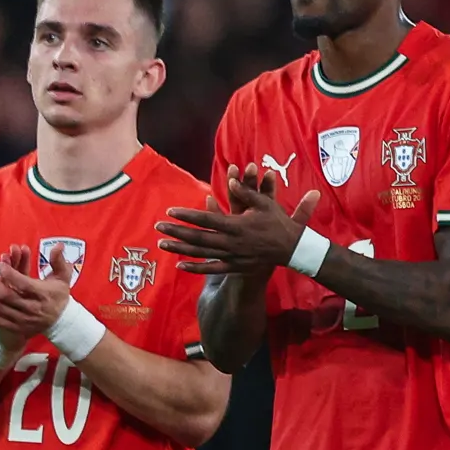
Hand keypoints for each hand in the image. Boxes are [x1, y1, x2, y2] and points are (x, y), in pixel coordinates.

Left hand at [0, 246, 67, 350]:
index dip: (8, 273)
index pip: (23, 284)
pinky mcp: (15, 327)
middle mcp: (32, 308)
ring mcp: (22, 319)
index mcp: (44, 295)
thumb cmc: (58, 295)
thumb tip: (57, 245)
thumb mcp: (63, 277)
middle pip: (5, 295)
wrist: (60, 322)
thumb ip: (58, 261)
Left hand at [161, 167, 319, 276]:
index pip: (206, 220)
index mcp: (237, 225)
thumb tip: (229, 180)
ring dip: (181, 249)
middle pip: (198, 237)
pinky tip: (180, 266)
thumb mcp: (266, 203)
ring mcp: (232, 256)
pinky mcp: (235, 266)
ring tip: (163, 244)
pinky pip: (212, 269)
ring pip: (201, 253)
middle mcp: (231, 242)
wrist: (292, 249)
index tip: (171, 211)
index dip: (187, 215)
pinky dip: (195, 268)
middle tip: (158, 227)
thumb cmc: (278, 223)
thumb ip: (247, 192)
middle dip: (177, 232)